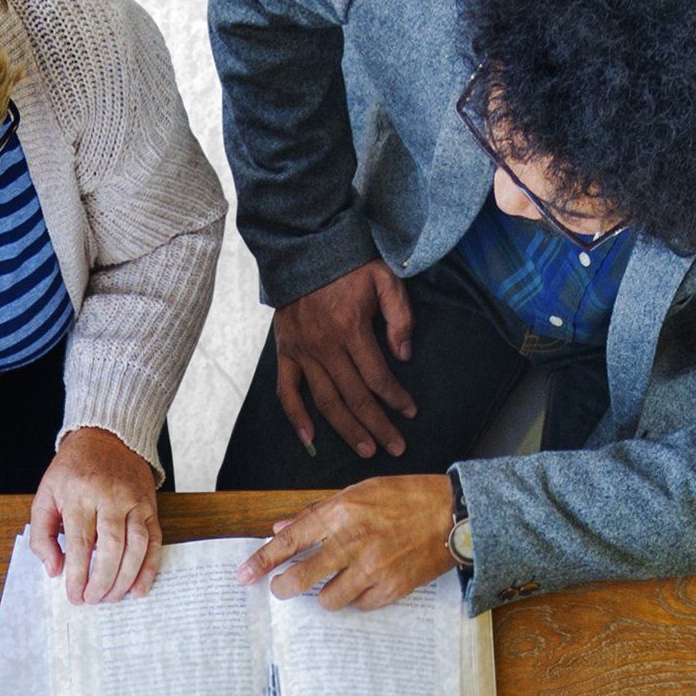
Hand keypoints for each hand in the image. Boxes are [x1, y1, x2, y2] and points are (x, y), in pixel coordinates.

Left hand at [30, 428, 162, 604]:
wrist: (107, 438)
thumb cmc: (73, 471)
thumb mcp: (46, 495)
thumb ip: (43, 534)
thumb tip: (54, 570)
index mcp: (80, 494)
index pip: (81, 543)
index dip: (78, 575)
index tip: (74, 595)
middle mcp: (111, 497)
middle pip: (111, 548)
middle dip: (103, 581)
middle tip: (93, 600)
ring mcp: (135, 502)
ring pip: (136, 546)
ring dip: (126, 578)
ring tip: (113, 598)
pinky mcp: (151, 507)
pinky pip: (155, 541)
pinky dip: (150, 568)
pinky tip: (139, 588)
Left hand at [237, 475, 452, 612]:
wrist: (453, 514)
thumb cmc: (405, 499)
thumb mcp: (359, 493)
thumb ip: (318, 513)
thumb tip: (281, 527)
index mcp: (341, 513)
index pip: (289, 542)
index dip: (261, 561)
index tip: (243, 575)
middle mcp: (352, 542)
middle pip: (300, 578)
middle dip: (284, 587)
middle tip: (281, 588)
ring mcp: (372, 569)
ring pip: (327, 599)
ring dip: (325, 594)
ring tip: (335, 582)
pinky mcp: (390, 589)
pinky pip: (358, 606)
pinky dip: (356, 599)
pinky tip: (365, 584)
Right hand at [270, 264, 415, 458]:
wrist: (303, 247)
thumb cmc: (349, 263)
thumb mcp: (385, 278)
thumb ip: (400, 316)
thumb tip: (404, 355)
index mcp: (351, 329)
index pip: (378, 376)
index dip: (396, 398)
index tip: (410, 412)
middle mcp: (325, 347)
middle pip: (355, 397)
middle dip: (378, 425)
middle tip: (395, 447)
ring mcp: (302, 353)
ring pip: (326, 401)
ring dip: (346, 429)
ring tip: (365, 449)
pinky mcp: (285, 352)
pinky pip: (287, 391)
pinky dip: (296, 417)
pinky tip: (310, 439)